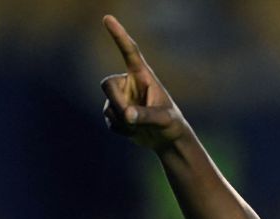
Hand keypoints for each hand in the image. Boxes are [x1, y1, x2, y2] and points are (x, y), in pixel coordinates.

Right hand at [99, 15, 189, 151]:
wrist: (167, 140)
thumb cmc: (171, 124)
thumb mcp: (164, 119)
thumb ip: (146, 115)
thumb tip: (127, 115)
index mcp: (143, 76)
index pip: (129, 52)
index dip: (119, 35)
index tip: (108, 18)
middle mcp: (128, 84)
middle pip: (108, 85)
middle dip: (116, 102)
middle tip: (129, 117)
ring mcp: (120, 98)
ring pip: (108, 107)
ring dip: (122, 121)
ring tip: (141, 126)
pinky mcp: (115, 112)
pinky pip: (110, 121)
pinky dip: (121, 130)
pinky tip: (134, 131)